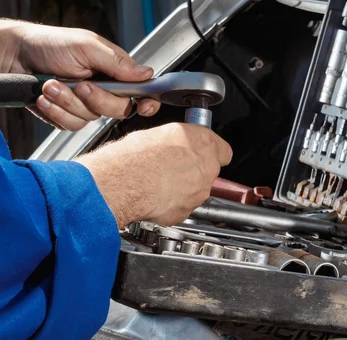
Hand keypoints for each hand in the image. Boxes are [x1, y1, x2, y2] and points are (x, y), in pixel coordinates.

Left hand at [0, 19, 160, 129]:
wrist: (14, 57)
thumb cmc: (50, 44)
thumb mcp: (87, 46)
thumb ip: (118, 63)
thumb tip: (147, 73)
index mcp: (116, 71)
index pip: (142, 91)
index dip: (148, 101)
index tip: (146, 106)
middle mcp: (104, 90)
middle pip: (119, 109)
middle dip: (97, 98)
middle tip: (81, 84)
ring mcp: (86, 105)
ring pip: (92, 119)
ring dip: (68, 102)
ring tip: (51, 84)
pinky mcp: (68, 116)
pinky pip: (71, 125)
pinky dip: (56, 111)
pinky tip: (45, 98)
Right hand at [75, 123, 232, 226]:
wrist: (122, 184)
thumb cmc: (134, 156)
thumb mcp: (158, 134)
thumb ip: (177, 141)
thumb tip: (174, 144)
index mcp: (203, 142)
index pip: (224, 151)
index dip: (211, 153)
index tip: (203, 153)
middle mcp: (207, 167)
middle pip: (209, 171)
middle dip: (193, 171)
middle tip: (171, 168)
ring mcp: (199, 191)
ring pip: (196, 190)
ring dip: (183, 188)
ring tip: (159, 182)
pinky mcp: (187, 211)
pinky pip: (183, 206)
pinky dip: (172, 203)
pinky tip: (155, 196)